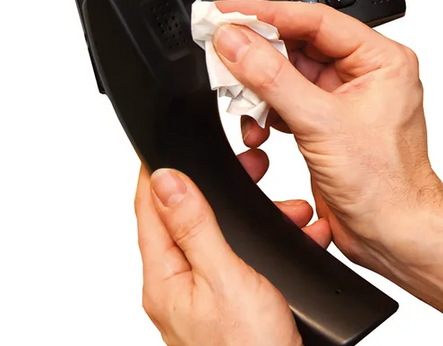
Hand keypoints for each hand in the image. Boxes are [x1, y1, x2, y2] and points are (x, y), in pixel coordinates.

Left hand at [135, 153, 330, 345]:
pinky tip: (294, 237)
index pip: (148, 207)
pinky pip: (243, 255)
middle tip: (249, 167)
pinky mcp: (230, 299)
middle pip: (188, 216)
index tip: (163, 143)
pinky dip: (266, 241)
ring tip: (290, 210)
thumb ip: (194, 227)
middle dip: (221, 185)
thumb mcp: (224, 278)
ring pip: (222, 234)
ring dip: (254, 215)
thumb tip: (165, 180)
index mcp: (166, 275)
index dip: (155, 171)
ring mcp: (204, 291)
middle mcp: (179, 282)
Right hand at [212, 0, 442, 276]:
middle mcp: (361, 74)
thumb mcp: (322, 123)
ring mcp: (341, 97)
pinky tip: (258, 125)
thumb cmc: (385, 184)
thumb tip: (237, 43)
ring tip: (242, 100)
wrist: (391, 233)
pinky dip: (266, 109)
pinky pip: (285, 99)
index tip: (230, 13)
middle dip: (259, 53)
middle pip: (297, 45)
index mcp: (379, 60)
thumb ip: (273, 79)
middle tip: (223, 49)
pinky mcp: (323, 120)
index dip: (269, 15)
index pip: (315, 20)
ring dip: (259, 87)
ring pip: (287, 73)